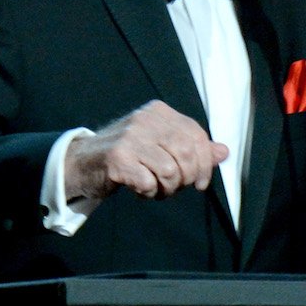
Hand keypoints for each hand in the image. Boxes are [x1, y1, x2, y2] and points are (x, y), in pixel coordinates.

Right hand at [65, 100, 227, 201]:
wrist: (83, 161)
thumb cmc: (128, 154)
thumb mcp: (161, 144)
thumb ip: (192, 147)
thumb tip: (223, 152)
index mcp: (159, 112)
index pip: (197, 135)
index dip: (204, 163)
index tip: (200, 182)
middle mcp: (144, 120)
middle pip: (187, 153)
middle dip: (187, 178)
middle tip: (175, 187)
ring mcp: (129, 138)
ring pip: (171, 171)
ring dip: (168, 189)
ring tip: (157, 189)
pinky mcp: (117, 159)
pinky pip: (149, 183)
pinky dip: (150, 193)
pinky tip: (141, 190)